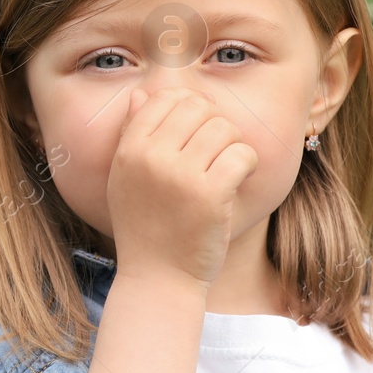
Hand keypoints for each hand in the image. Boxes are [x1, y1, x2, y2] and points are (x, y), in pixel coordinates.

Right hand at [105, 86, 256, 289]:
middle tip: (217, 151)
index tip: (200, 130)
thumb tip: (139, 93)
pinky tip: (238, 181)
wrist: (157, 278)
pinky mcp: (210, 195)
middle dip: (215, 124)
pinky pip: (242, 154)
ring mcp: (180, 176)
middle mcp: (150, 158)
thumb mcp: (124, 179)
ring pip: (224, 128)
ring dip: (233, 146)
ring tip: (227, 169)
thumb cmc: (144, 228)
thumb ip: (131, 134)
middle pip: (198, 107)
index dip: (190, 106)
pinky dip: (247, 165)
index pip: (166, 98)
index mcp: (129, 150)